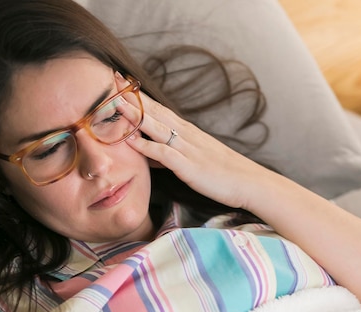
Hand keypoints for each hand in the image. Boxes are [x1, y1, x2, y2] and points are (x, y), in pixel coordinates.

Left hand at [126, 92, 262, 209]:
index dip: (139, 97)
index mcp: (187, 132)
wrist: (249, 183)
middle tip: (111, 79)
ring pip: (157, 127)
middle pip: (155, 111)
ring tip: (115, 103)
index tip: (121, 82)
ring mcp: (188, 149)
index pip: (159, 109)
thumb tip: (149, 152)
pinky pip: (164, 154)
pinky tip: (132, 141)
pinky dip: (147, 147)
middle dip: (132, 96)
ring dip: (135, 114)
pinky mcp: (189, 166)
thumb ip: (170, 155)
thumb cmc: (224, 174)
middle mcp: (186, 135)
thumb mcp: (194, 160)